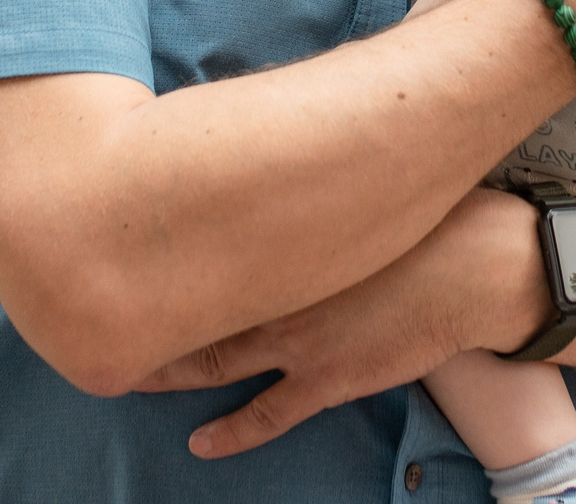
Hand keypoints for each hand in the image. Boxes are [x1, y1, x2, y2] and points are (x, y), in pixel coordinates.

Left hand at [137, 188, 543, 459]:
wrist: (478, 266)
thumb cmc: (421, 210)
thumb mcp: (351, 178)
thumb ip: (301, 168)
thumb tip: (258, 131)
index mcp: (279, 234)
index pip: (194, 241)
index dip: (150, 250)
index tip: (111, 248)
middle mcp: (277, 289)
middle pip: (189, 306)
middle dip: (143, 312)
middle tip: (97, 315)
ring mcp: (300, 342)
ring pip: (213, 362)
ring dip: (169, 371)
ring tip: (127, 375)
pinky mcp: (329, 379)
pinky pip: (268, 414)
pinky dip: (231, 432)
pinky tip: (200, 443)